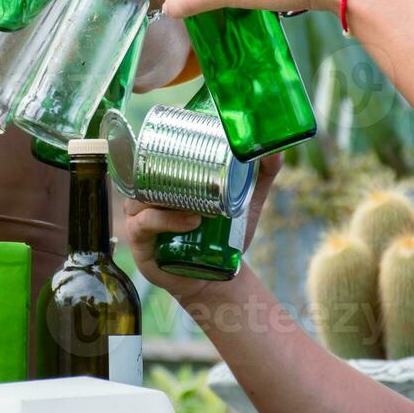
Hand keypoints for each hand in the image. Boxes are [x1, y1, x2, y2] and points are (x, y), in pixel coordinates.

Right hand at [122, 152, 284, 300]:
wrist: (215, 277)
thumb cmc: (224, 234)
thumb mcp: (246, 202)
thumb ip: (261, 175)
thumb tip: (275, 150)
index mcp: (162, 178)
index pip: (152, 152)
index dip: (162, 141)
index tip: (187, 135)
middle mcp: (145, 194)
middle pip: (143, 171)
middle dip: (166, 166)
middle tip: (200, 169)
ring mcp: (138, 217)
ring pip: (142, 197)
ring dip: (168, 198)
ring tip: (200, 208)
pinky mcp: (138, 241)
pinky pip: (144, 224)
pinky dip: (166, 221)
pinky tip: (190, 221)